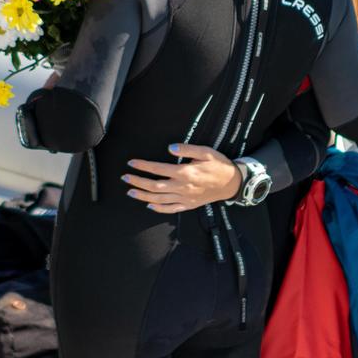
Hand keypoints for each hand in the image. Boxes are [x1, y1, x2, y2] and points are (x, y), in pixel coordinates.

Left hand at [125, 144, 241, 213]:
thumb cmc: (219, 165)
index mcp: (185, 172)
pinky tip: (149, 205)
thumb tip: (169, 148)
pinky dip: (158, 208)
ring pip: (159, 199)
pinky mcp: (189, 205)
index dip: (143, 166)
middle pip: (154, 186)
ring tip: (130, 192)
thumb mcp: (206, 151)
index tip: (132, 163)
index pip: (158, 169)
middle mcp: (183, 187)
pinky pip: (171, 209)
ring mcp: (185, 198)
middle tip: (125, 178)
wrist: (232, 183)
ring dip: (143, 196)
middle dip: (137, 182)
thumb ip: (187, 149)